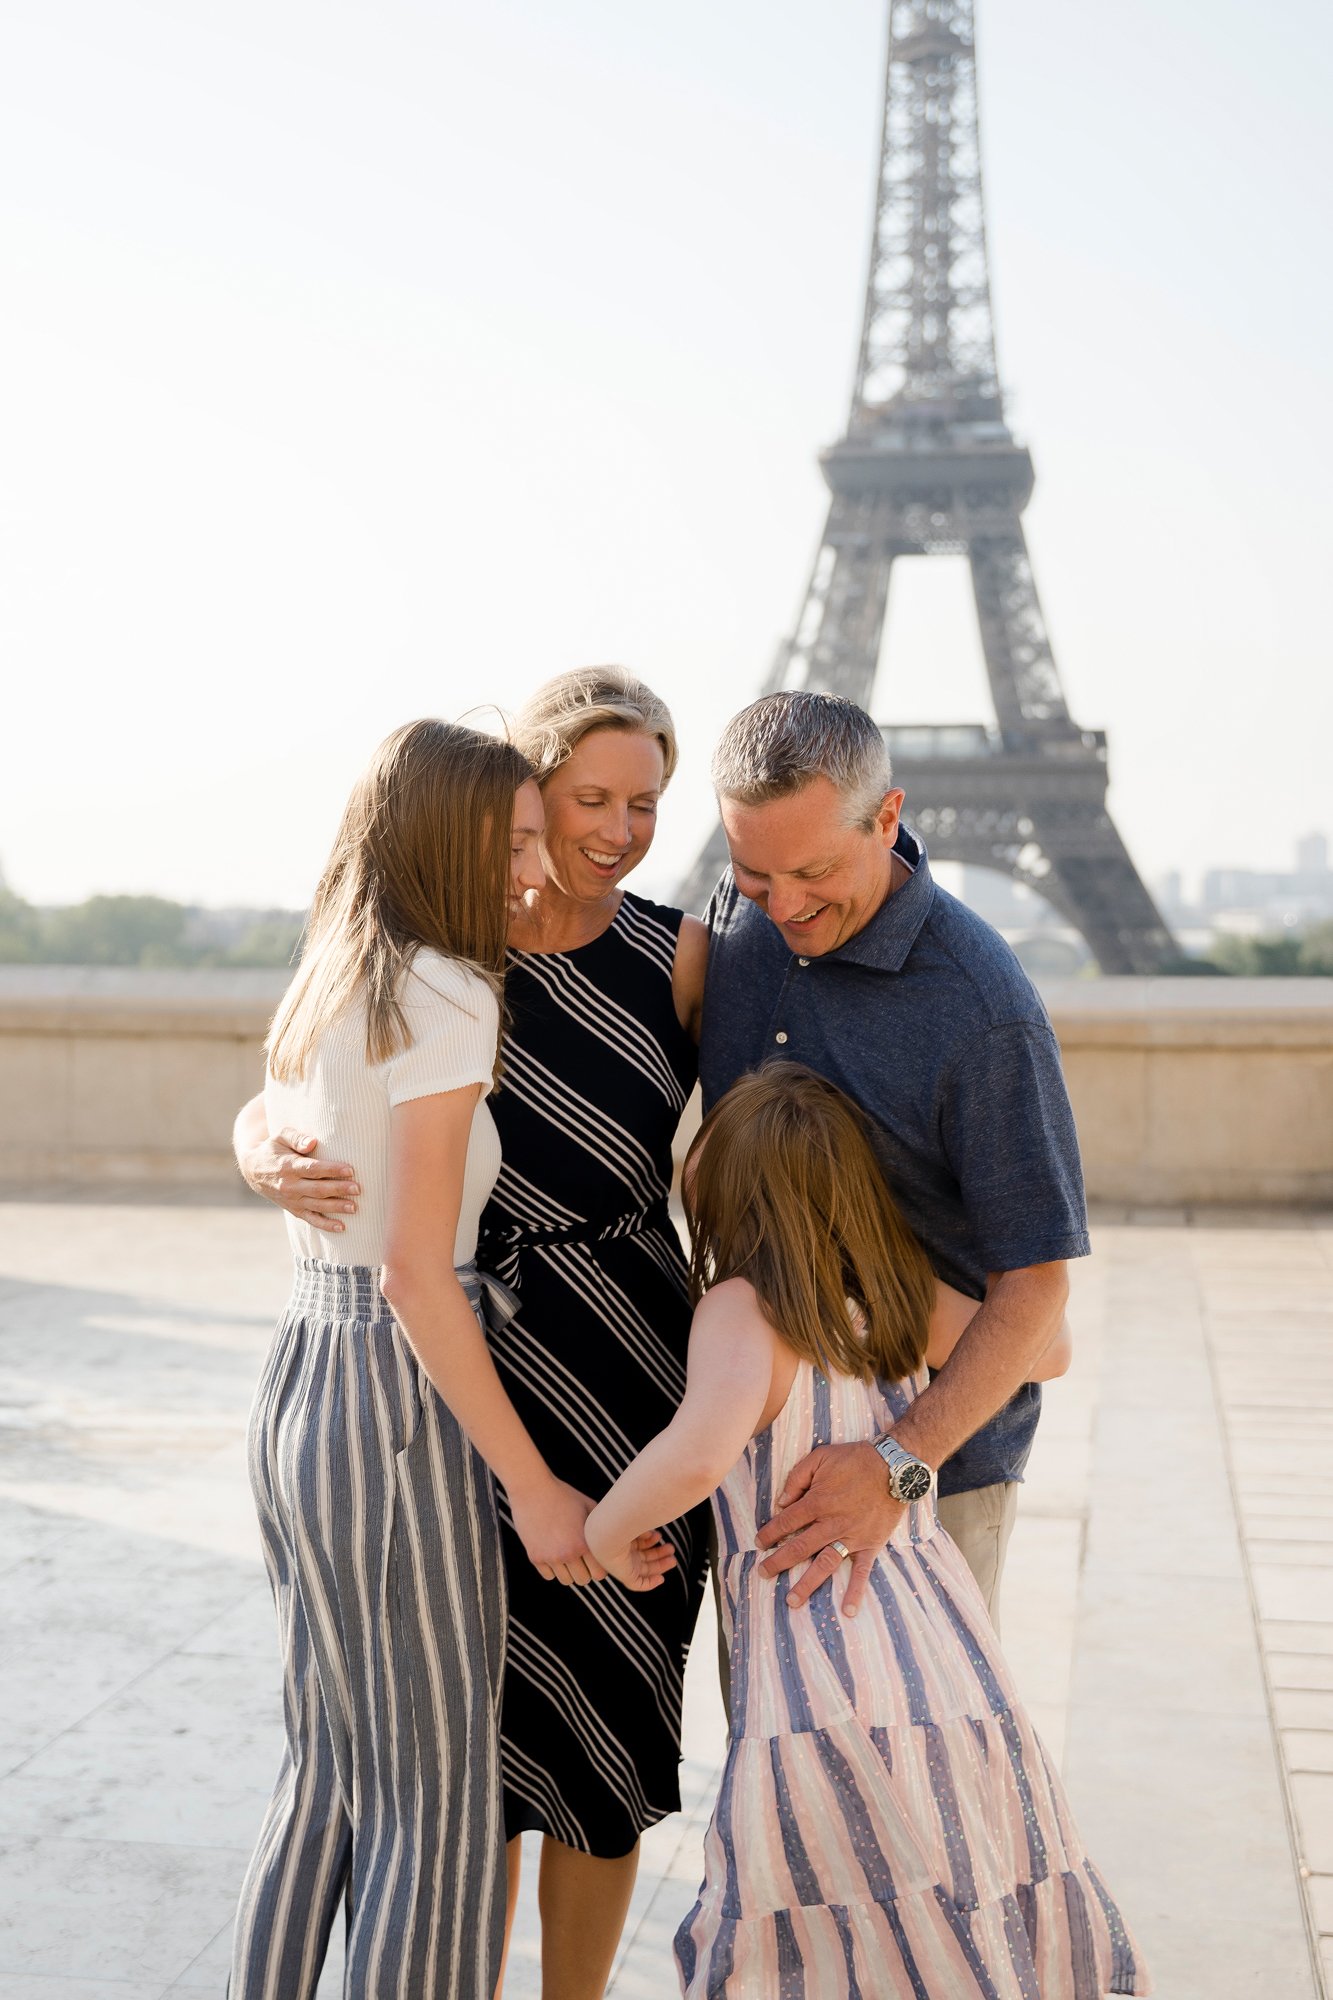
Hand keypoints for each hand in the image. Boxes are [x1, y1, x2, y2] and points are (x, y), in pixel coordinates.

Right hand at [242, 1130, 359, 1230]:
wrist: (253, 1171)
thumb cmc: (273, 1149)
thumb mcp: (280, 1136)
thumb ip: (296, 1137)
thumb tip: (312, 1142)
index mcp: (288, 1167)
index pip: (313, 1169)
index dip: (332, 1170)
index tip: (350, 1170)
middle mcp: (289, 1186)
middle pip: (317, 1190)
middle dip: (339, 1190)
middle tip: (358, 1189)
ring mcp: (291, 1200)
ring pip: (316, 1206)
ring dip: (336, 1208)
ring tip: (354, 1207)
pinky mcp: (293, 1210)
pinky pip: (311, 1220)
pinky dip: (326, 1225)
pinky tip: (342, 1227)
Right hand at [510, 1481, 607, 1586]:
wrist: (533, 1489)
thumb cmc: (563, 1495)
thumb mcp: (588, 1506)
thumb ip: (600, 1526)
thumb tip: (613, 1538)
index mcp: (583, 1543)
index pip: (599, 1574)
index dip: (599, 1567)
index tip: (596, 1559)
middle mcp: (567, 1554)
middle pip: (583, 1580)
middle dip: (585, 1570)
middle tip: (582, 1558)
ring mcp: (549, 1557)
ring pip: (566, 1581)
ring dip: (569, 1571)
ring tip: (568, 1555)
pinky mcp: (535, 1557)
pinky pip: (549, 1576)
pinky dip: (553, 1569)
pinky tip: (554, 1552)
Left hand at [586, 1520, 677, 1593]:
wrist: (607, 1533)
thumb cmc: (620, 1523)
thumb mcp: (635, 1524)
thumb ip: (645, 1530)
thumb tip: (656, 1535)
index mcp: (622, 1540)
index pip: (638, 1544)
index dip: (650, 1540)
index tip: (659, 1535)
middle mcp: (622, 1554)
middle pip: (644, 1557)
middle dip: (659, 1554)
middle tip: (672, 1548)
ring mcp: (623, 1566)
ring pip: (644, 1570)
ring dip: (660, 1566)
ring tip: (673, 1560)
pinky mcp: (625, 1576)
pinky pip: (638, 1584)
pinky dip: (650, 1583)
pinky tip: (661, 1578)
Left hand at [756, 1442, 902, 1615]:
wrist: (894, 1467)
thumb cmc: (855, 1459)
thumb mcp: (821, 1457)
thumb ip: (797, 1477)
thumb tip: (782, 1502)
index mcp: (817, 1502)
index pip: (786, 1522)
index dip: (770, 1533)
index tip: (759, 1543)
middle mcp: (831, 1524)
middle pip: (799, 1548)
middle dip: (778, 1562)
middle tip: (762, 1574)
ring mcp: (851, 1537)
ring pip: (824, 1565)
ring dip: (807, 1584)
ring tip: (792, 1601)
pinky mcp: (870, 1545)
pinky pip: (862, 1571)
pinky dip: (855, 1591)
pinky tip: (847, 1610)